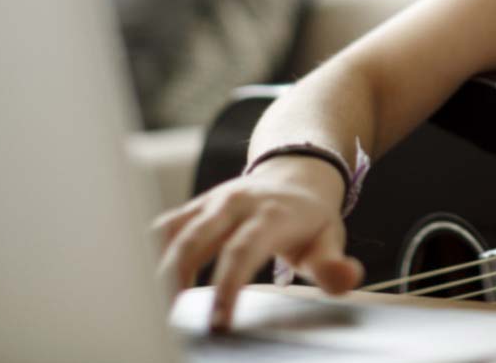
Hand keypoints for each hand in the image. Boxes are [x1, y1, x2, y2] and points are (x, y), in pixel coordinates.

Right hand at [152, 156, 363, 331]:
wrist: (296, 174)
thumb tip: (346, 277)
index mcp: (271, 214)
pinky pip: (165, 227)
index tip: (218, 322)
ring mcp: (211, 202)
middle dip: (177, 278)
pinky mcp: (195, 207)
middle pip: (195, 238)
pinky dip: (150, 253)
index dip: (227, 287)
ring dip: (157, 267)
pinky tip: (148, 283)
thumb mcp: (331, 239)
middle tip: (168, 317)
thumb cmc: (311, 218)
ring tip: (155, 306)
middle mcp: (236, 203)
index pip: (242, 251)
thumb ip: (334, 264)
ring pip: (173, 231)